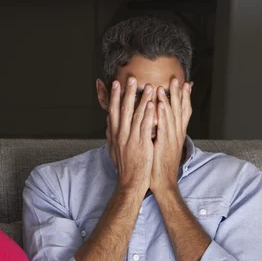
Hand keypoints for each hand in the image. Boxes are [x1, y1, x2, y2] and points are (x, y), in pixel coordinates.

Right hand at [107, 77, 155, 193]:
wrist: (130, 182)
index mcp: (115, 135)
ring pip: (136, 115)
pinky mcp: (142, 144)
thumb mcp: (113, 150)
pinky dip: (148, 114)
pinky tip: (153, 104)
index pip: (113, 111)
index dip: (114, 96)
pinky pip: (145, 126)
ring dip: (141, 99)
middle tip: (130, 78)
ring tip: (148, 86)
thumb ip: (111, 136)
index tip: (116, 84)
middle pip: (123, 109)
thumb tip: (108, 124)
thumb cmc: (124, 167)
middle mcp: (121, 134)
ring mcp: (131, 139)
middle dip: (127, 92)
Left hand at [150, 79, 191, 193]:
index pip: (182, 112)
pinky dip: (163, 113)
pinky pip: (164, 125)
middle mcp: (176, 134)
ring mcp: (172, 138)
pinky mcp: (165, 143)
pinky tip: (161, 103)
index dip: (183, 98)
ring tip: (169, 85)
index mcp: (176, 134)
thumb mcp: (163, 146)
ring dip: (171, 98)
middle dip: (179, 93)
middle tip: (177, 78)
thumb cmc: (160, 165)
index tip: (184, 84)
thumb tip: (159, 123)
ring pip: (173, 114)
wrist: (163, 182)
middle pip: (180, 110)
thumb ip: (162, 133)